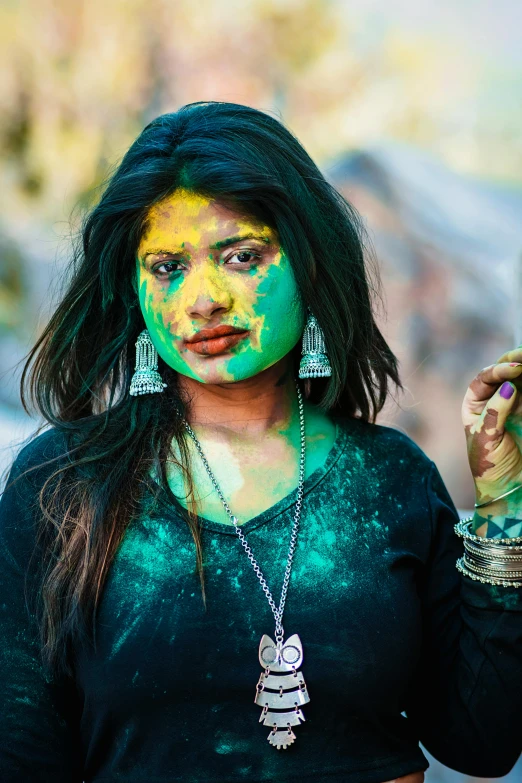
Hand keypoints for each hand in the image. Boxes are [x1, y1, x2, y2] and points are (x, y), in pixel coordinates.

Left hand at [462, 347, 521, 524]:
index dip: (498, 370)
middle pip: (503, 373)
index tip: (515, 370)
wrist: (509, 490)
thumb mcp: (487, 439)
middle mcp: (494, 400)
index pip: (483, 379)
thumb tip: (509, 386)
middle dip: (514, 361)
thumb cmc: (489, 467)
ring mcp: (514, 405)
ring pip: (521, 380)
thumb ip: (497, 412)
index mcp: (474, 405)